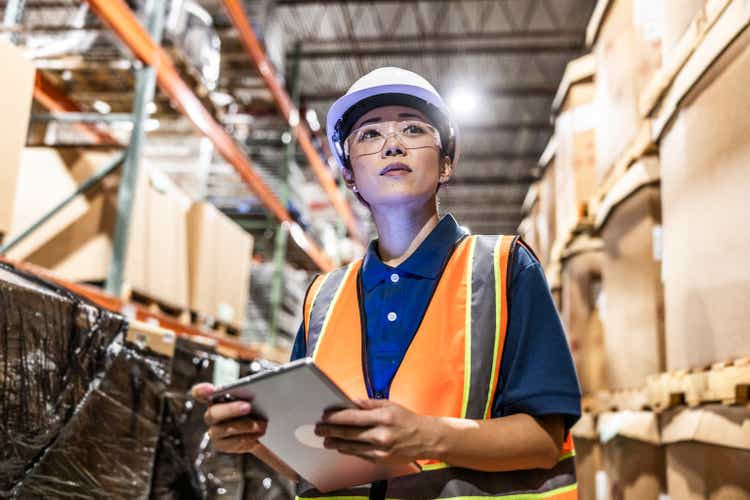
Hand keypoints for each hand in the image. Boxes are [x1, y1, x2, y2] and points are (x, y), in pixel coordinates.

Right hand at [191, 382, 266, 453]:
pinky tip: (258, 437)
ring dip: (245, 427)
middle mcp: (212, 415)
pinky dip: (247, 440)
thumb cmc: (258, 406)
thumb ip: (254, 387)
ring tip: (262, 425)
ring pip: (223, 430)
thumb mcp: (256, 394)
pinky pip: (232, 444)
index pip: (200, 393)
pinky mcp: (223, 445)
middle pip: (213, 413)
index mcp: (216, 397)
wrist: (264, 428)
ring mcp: (215, 431)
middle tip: (248, 406)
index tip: (211, 389)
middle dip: (231, 410)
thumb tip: (262, 382)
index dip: (202, 391)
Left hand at [314, 398, 440, 464]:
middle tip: (319, 429)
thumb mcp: (390, 405)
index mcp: (383, 417)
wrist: (426, 439)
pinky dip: (348, 450)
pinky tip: (341, 447)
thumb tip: (350, 401)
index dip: (336, 417)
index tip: (324, 416)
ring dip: (336, 443)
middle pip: (349, 433)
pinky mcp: (381, 460)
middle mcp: (381, 434)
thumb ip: (369, 404)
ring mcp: (380, 449)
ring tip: (326, 440)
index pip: (353, 417)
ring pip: (351, 447)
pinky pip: (359, 455)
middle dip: (330, 431)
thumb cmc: (407, 420)